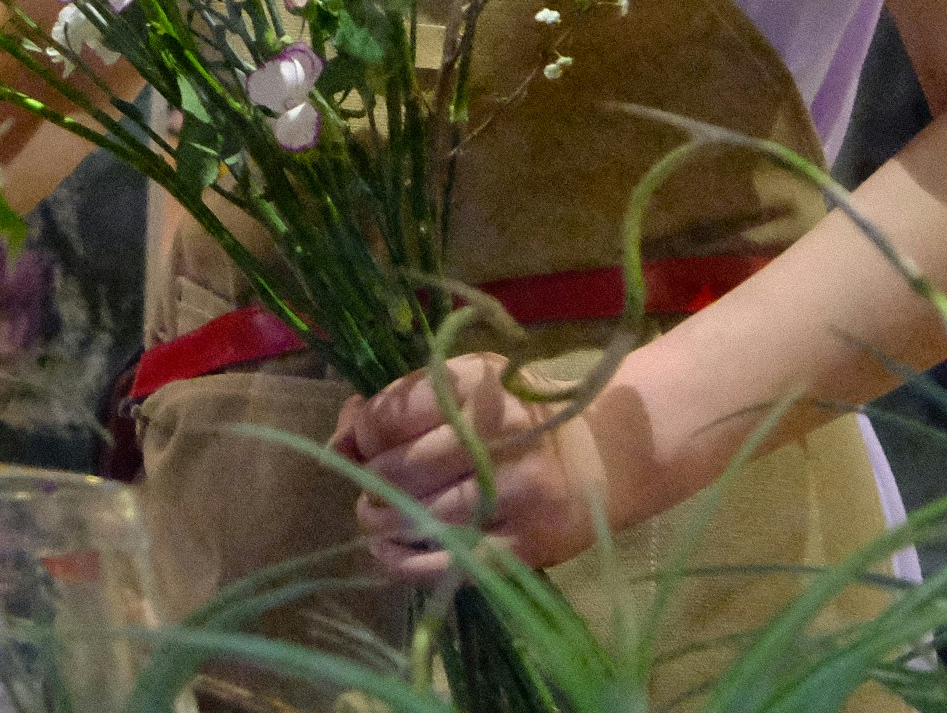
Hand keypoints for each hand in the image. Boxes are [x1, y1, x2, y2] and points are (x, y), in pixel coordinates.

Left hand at [335, 352, 683, 589]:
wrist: (606, 457)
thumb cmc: (519, 421)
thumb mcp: (465, 389)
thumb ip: (399, 406)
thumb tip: (339, 438)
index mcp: (479, 384)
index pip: (391, 414)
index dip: (363, 434)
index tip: (363, 443)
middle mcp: (500, 433)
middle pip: (401, 469)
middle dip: (370, 483)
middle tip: (367, 491)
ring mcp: (517, 492)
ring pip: (421, 518)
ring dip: (382, 523)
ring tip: (376, 520)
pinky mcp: (528, 544)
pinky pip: (448, 562)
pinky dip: (405, 562)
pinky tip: (391, 552)